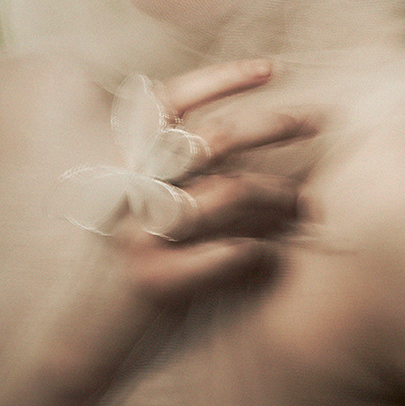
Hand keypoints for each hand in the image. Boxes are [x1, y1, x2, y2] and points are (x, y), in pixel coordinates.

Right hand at [35, 59, 313, 395]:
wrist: (86, 338)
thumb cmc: (135, 259)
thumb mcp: (147, 202)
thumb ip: (181, 165)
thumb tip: (246, 129)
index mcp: (127, 160)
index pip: (170, 100)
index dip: (219, 78)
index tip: (272, 68)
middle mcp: (130, 188)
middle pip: (211, 137)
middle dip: (272, 123)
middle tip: (317, 120)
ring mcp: (140, 234)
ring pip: (228, 192)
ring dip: (280, 195)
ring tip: (309, 206)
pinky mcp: (154, 280)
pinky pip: (227, 255)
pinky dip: (260, 253)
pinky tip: (276, 257)